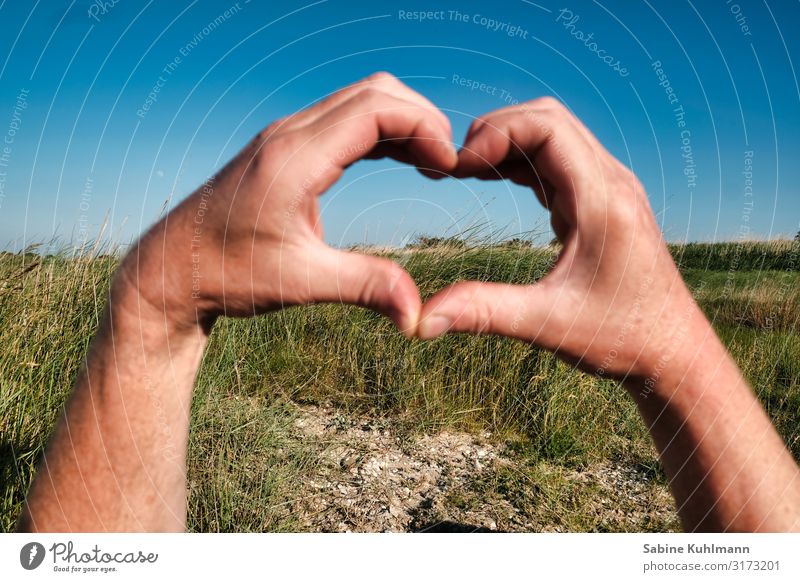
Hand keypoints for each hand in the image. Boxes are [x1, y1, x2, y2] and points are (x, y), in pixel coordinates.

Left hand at [124, 72, 457, 334]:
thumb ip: (364, 286)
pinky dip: (380, 132)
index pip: (375, 109)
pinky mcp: (285, 149)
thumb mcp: (300, 282)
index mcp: (294, 158)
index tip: (449, 166)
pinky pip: (343, 120)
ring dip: (401, 122)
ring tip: (433, 163)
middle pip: (374, 92)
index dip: (423, 127)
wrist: (173, 270)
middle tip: (447, 163)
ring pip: (359, 100)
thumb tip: (417, 315)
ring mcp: (285, 137)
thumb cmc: (227, 274)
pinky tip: (400, 160)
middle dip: (420, 118)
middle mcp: (289, 135)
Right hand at [418, 98, 697, 381]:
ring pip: (554, 134)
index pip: (548, 126)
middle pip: (549, 118)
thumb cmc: (621, 337)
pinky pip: (559, 160)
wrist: (672, 352)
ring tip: (466, 170)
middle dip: (497, 131)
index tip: (460, 166)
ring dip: (508, 142)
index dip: (497, 132)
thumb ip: (484, 313)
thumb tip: (422, 321)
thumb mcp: (548, 324)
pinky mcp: (602, 202)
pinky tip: (493, 178)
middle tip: (456, 167)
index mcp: (603, 200)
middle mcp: (611, 183)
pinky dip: (522, 160)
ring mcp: (609, 189)